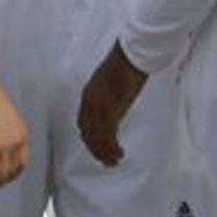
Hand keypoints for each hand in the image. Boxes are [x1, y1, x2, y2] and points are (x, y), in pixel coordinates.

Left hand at [77, 40, 148, 166]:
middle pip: (88, 132)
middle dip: (95, 149)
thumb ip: (108, 96)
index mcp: (88, 94)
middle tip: (105, 161)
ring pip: (97, 136)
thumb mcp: (111, 82)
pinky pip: (108, 134)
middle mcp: (90, 101)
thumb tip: (114, 107)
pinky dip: (111, 147)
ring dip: (104, 152)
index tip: (96, 148)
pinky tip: (118, 153)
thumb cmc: (126, 64)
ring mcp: (99, 105)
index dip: (89, 138)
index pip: (83, 122)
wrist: (132, 54)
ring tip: (113, 162)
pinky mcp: (111, 108)